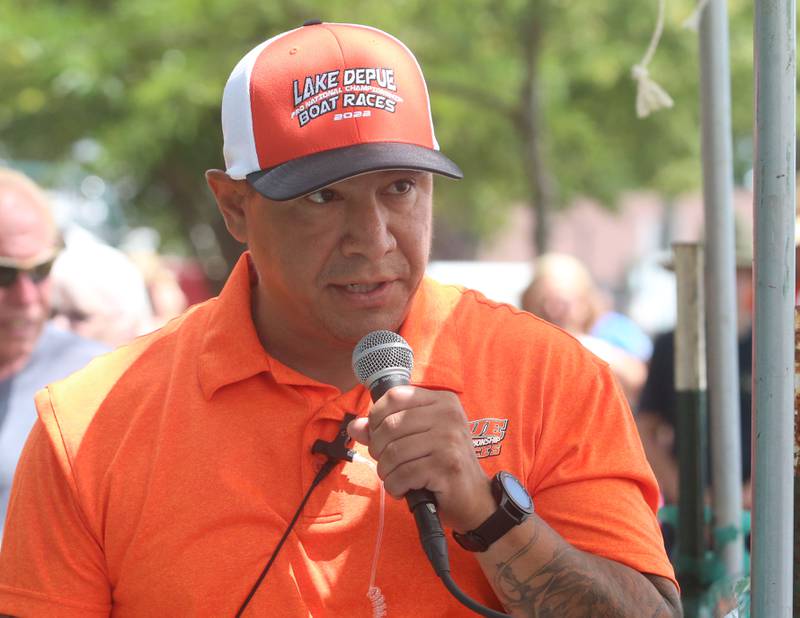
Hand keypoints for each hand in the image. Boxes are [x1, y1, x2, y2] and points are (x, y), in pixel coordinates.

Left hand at [347, 385, 494, 531]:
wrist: (474, 499)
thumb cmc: (442, 465)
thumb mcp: (416, 439)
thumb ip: (384, 430)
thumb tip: (354, 426)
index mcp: (442, 401)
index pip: (394, 396)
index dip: (376, 417)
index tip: (379, 436)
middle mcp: (448, 415)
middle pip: (389, 425)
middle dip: (378, 449)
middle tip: (388, 463)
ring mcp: (449, 440)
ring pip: (393, 452)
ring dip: (386, 471)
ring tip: (396, 477)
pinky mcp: (447, 466)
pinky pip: (403, 474)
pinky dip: (395, 486)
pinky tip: (405, 489)